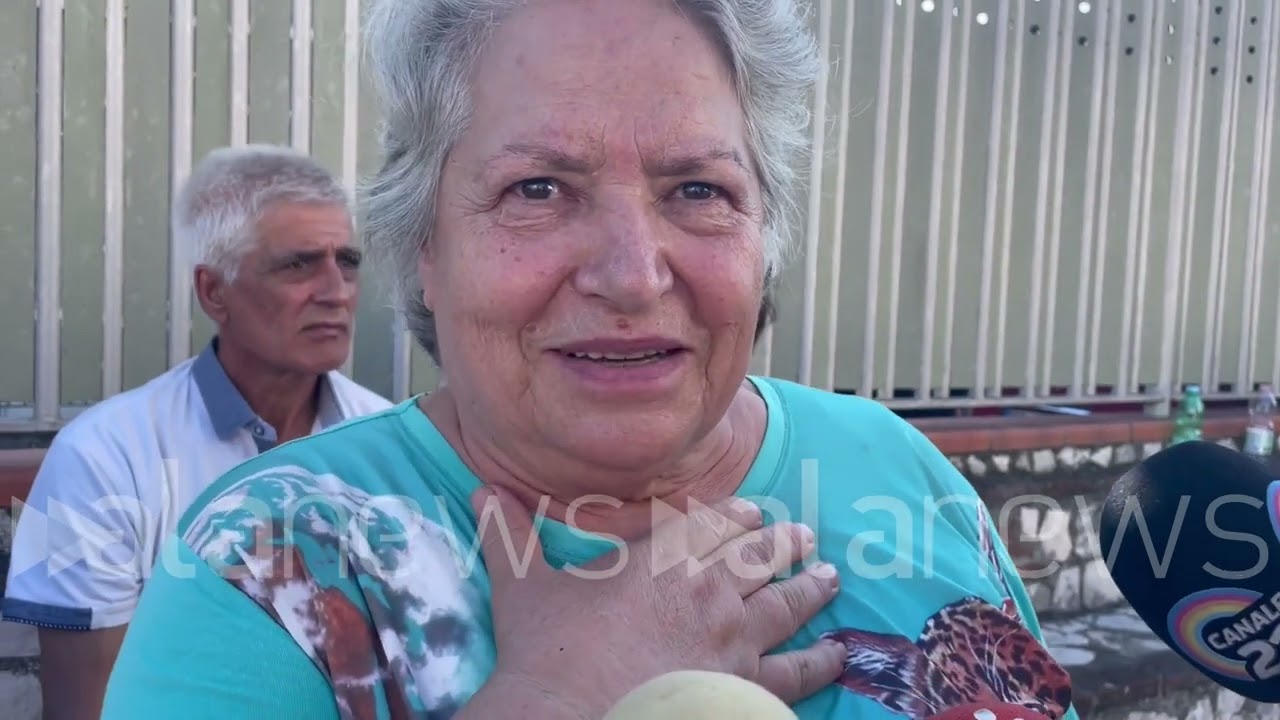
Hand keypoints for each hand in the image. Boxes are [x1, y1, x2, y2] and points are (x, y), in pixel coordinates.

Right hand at [469, 485, 844, 717]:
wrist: (574, 715)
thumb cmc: (549, 654)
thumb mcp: (523, 588)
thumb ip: (507, 536)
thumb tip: (481, 490)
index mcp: (661, 559)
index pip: (713, 523)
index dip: (737, 515)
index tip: (753, 512)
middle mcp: (708, 590)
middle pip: (760, 556)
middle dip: (783, 542)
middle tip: (803, 536)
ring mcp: (733, 640)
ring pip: (787, 602)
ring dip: (811, 586)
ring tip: (830, 575)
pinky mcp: (745, 687)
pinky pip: (798, 671)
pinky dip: (822, 660)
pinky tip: (838, 652)